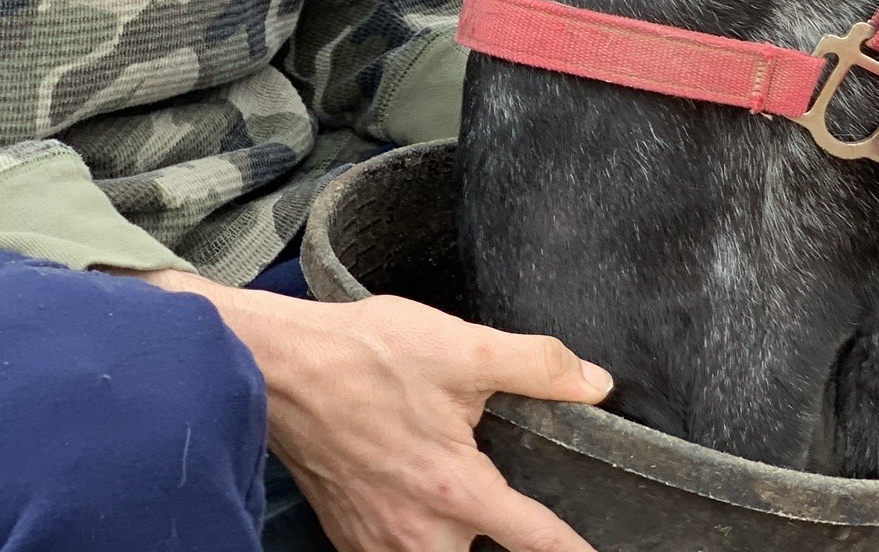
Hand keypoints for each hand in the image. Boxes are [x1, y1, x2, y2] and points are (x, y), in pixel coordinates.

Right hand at [144, 271, 611, 551]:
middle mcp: (419, 534)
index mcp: (456, 491)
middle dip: (502, 547)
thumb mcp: (465, 348)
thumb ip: (538, 366)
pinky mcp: (349, 538)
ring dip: (458, 545)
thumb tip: (595, 384)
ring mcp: (378, 543)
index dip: (571, 549)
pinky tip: (427, 519)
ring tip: (476, 520)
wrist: (282, 370)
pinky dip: (418, 544)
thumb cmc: (369, 355)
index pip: (535, 539)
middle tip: (520, 525)